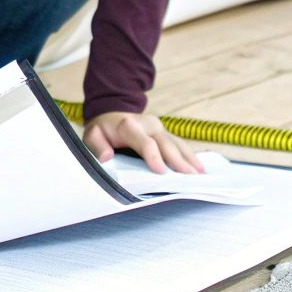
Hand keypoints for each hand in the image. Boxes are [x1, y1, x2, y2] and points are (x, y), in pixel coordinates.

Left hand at [81, 111, 203, 173]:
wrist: (111, 114)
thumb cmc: (102, 131)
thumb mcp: (92, 136)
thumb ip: (96, 145)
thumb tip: (106, 156)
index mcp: (129, 126)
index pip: (144, 142)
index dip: (153, 156)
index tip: (161, 172)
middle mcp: (148, 125)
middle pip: (166, 144)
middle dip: (178, 161)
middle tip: (190, 178)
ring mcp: (159, 128)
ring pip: (176, 144)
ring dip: (189, 159)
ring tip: (200, 175)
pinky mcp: (166, 133)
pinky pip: (180, 145)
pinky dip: (190, 156)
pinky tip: (200, 168)